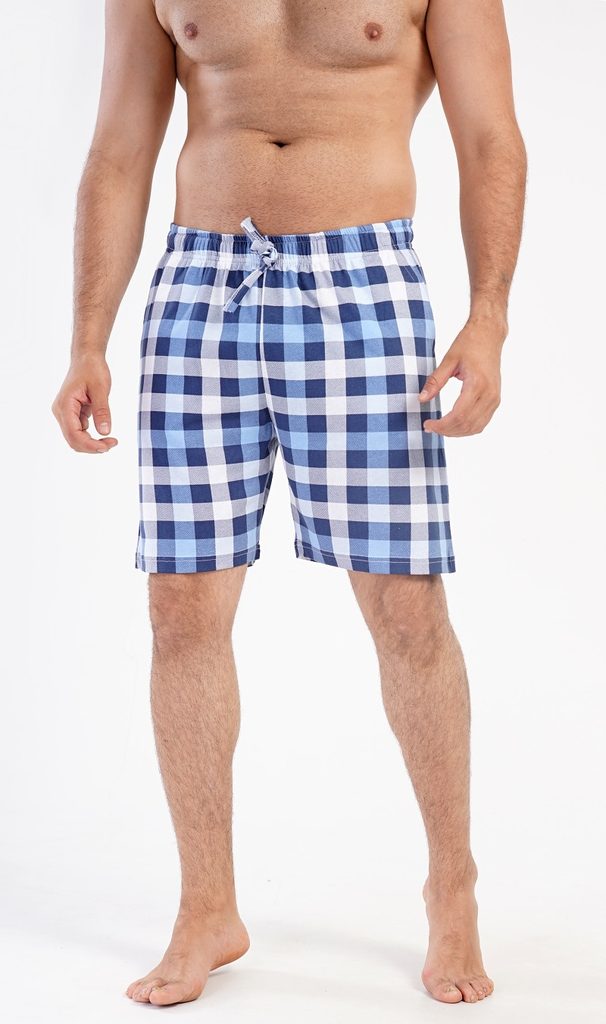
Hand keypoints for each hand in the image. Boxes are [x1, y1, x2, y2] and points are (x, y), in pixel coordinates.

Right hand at [52, 354, 117, 452]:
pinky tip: (105, 432)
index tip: (108, 445)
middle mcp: (61, 412)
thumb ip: (102, 410)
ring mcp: (65, 414)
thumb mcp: (101, 389)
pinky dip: (91, 436)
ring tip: (111, 441)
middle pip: (73, 440)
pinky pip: (79, 431)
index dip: (90, 444)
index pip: (73, 434)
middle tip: (112, 443)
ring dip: (92, 443)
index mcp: (64, 406)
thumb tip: (105, 432)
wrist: (87, 358)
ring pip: (76, 438)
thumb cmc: (92, 369)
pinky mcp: (72, 414)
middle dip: (92, 447)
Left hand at [419, 317, 505, 436]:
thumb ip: (435, 381)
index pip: (458, 415)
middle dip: (446, 431)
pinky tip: (453, 425)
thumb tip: (421, 399)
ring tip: (440, 428)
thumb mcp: (449, 360)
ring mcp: (495, 398)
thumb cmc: (469, 343)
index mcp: (477, 384)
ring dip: (456, 432)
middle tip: (430, 427)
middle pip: (466, 424)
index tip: (427, 424)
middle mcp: (490, 394)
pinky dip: (467, 428)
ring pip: (475, 427)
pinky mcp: (495, 399)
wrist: (489, 335)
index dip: (441, 425)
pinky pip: (482, 422)